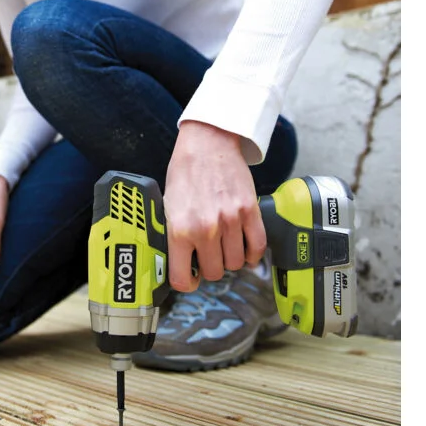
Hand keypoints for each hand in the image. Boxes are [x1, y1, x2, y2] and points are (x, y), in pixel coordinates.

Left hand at [163, 120, 265, 291]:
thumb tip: (177, 260)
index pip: (183, 279)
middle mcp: (205, 229)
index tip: (188, 278)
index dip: (186, 282)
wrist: (207, 142)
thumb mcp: (168, 205)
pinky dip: (253, 253)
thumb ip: (173, 234)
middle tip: (207, 255)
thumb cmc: (185, 171)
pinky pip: (257, 247)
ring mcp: (230, 221)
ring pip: (236, 263)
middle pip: (215, 272)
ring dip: (231, 259)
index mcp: (179, 229)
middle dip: (211, 267)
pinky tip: (245, 247)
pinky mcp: (249, 211)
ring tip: (224, 247)